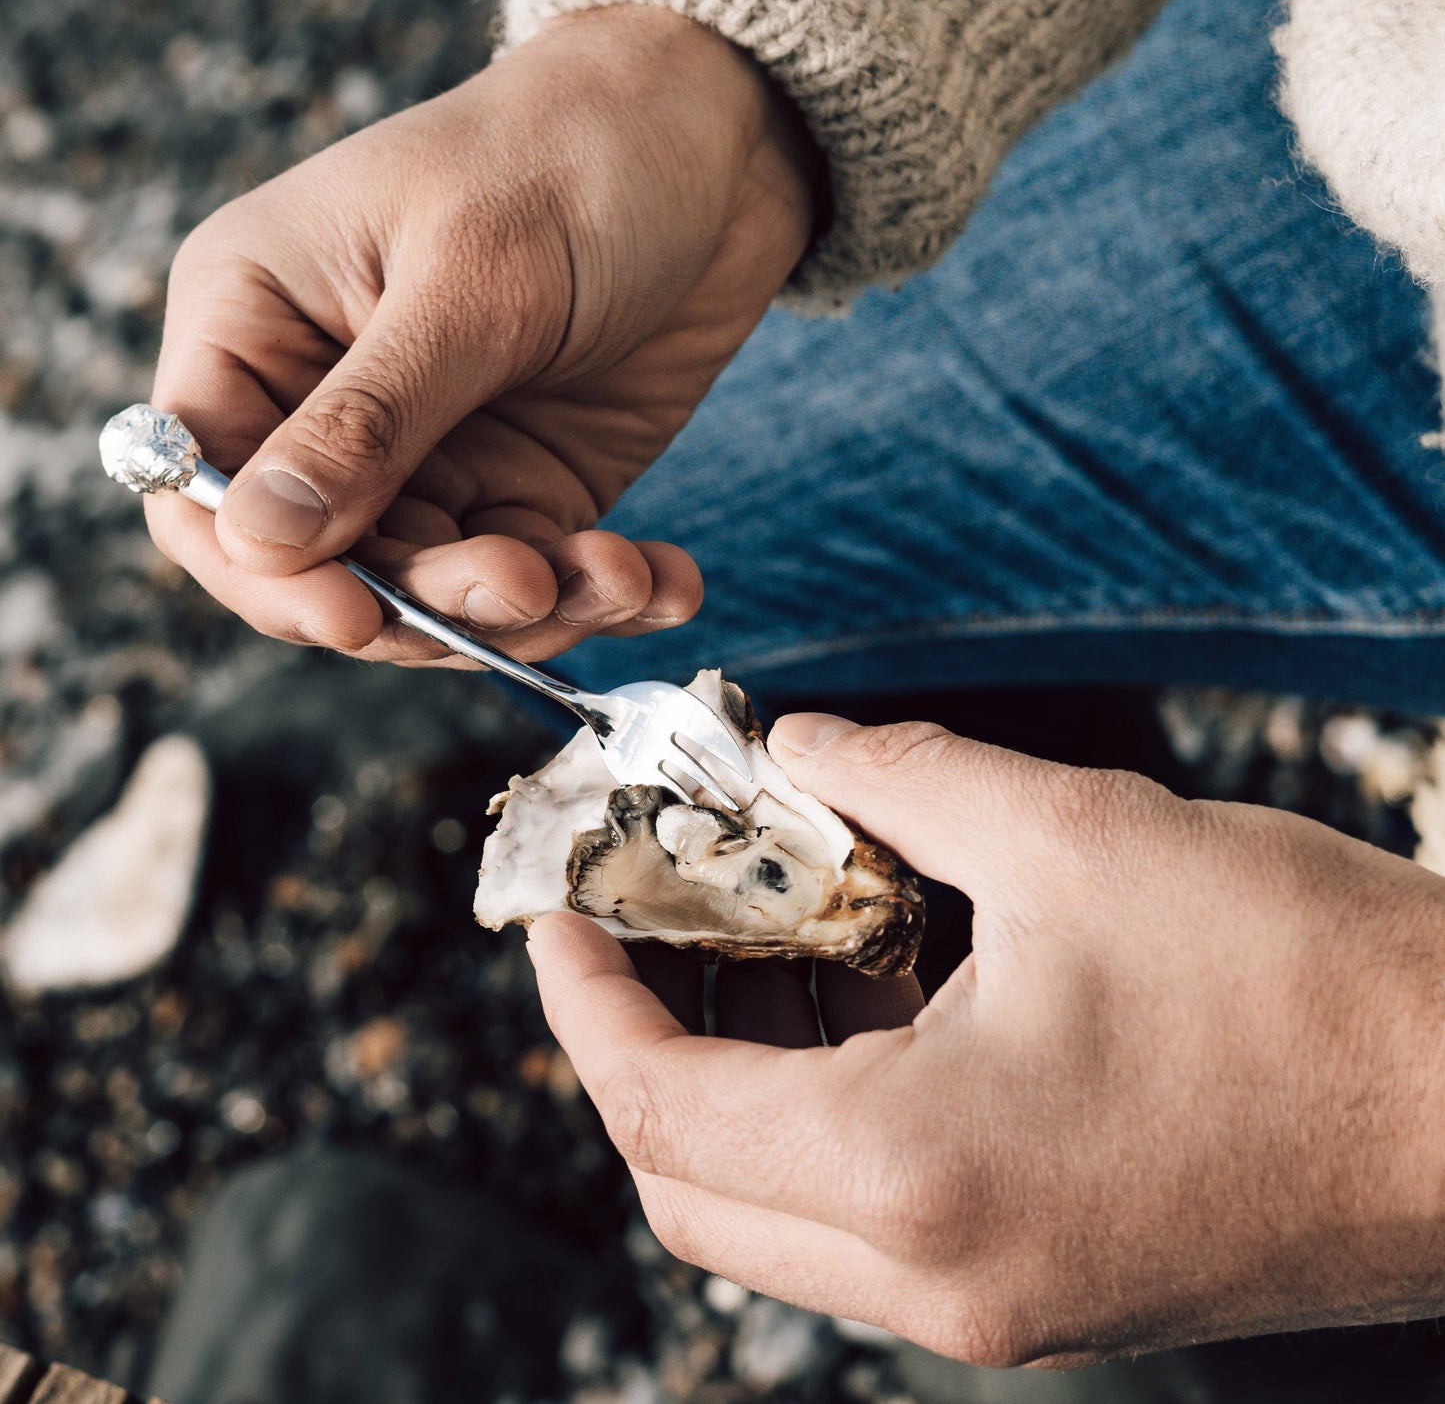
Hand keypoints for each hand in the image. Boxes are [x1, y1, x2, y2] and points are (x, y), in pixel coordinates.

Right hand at [145, 6, 815, 661]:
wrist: (710, 135)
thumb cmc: (568, 158)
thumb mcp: (466, 282)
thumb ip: (367, 419)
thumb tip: (257, 537)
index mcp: (260, 325)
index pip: (207, 490)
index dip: (268, 574)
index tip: (354, 615)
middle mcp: (333, 406)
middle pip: (335, 567)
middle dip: (433, 601)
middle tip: (525, 585)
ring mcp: (438, 455)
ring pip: (445, 592)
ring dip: (534, 609)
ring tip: (617, 576)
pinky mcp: (531, 484)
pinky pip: (545, 575)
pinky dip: (604, 595)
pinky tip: (665, 582)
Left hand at [527, 714, 1444, 1365]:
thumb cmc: (1305, 982)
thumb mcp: (1073, 835)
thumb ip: (898, 775)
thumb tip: (800, 747)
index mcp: (914, 1177)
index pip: (658, 1108)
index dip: (581, 1001)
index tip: (555, 913)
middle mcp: (934, 1281)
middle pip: (692, 1189)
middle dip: (638, 1047)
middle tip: (639, 926)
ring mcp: (989, 1306)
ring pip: (772, 1214)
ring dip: (730, 1080)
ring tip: (745, 940)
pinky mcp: (1041, 1288)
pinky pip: (863, 1218)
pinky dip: (820, 1112)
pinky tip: (854, 995)